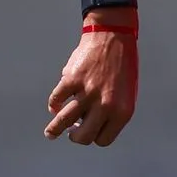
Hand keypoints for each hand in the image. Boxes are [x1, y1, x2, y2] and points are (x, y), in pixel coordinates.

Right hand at [44, 29, 137, 146]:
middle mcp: (106, 105)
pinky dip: (54, 105)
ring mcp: (87, 93)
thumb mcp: (126, 93)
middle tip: (72, 134)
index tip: (89, 132)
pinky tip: (55, 106)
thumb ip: (112, 112)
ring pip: (64, 121)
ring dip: (54, 130)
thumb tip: (87, 125)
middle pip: (84, 136)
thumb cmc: (122, 66)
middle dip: (76, 137)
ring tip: (50, 134)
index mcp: (122, 111)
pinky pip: (56, 100)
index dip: (94, 137)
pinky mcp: (72, 79)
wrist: (114, 36)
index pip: (103, 139)